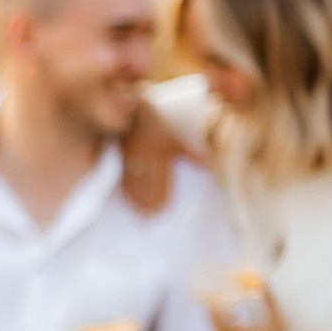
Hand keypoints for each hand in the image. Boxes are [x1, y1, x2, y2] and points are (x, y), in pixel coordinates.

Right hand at [117, 98, 188, 216]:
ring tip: (141, 213)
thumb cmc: (158, 126)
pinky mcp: (122, 157)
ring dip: (137, 199)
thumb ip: (190, 155)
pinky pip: (124, 177)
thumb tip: (209, 167)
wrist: (134, 113)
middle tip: (150, 217)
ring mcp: (133, 157)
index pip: (161, 178)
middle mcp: (146, 156)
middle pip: (147, 183)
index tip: (163, 209)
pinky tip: (129, 200)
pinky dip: (126, 190)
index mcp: (161, 152)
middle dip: (148, 201)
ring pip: (135, 182)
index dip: (161, 194)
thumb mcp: (175, 138)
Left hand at [213, 291, 321, 330]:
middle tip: (223, 307)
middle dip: (217, 315)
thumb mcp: (276, 319)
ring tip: (237, 322)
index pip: (214, 315)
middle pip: (213, 325)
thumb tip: (262, 280)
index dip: (212, 304)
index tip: (212, 295)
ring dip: (222, 328)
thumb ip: (267, 298)